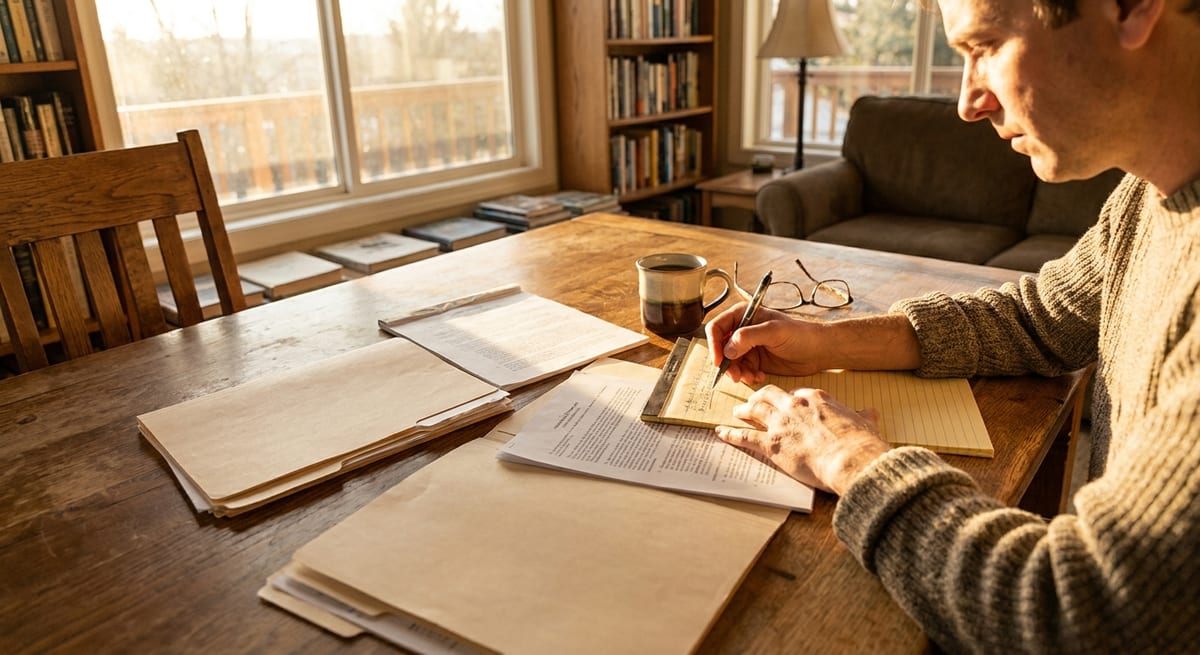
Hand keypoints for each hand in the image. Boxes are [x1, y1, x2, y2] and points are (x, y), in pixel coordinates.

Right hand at [705, 303, 830, 383]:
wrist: (818, 350)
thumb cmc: (800, 334)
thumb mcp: (774, 331)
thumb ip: (749, 336)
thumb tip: (727, 349)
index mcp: (744, 315)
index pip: (717, 327)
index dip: (714, 344)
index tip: (719, 361)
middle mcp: (743, 330)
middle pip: (721, 348)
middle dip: (727, 363)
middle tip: (737, 375)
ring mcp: (748, 346)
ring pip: (730, 362)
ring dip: (738, 372)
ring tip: (752, 377)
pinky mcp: (755, 360)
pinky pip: (742, 370)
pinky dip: (747, 376)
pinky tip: (760, 376)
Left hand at [714, 385, 890, 494]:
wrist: (850, 459)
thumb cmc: (860, 444)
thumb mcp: (866, 423)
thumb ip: (863, 416)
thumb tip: (869, 413)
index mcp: (816, 398)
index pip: (796, 393)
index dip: (788, 398)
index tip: (785, 402)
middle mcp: (794, 405)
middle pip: (770, 395)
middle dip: (760, 397)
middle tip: (753, 401)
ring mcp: (780, 423)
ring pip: (755, 410)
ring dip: (744, 410)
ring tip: (736, 412)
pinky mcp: (770, 444)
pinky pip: (744, 436)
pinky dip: (731, 434)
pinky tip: (721, 433)